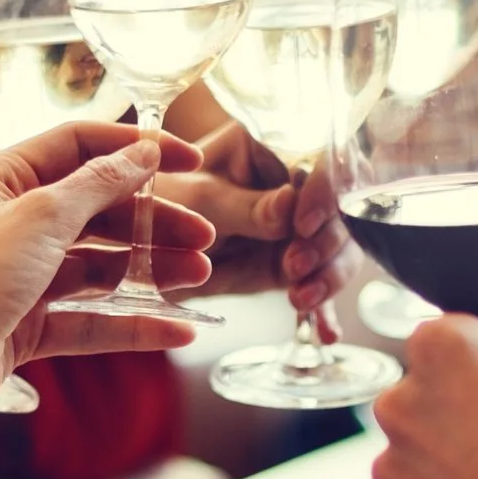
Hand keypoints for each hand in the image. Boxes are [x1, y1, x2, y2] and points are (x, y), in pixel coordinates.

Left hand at [0, 123, 214, 413]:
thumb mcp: (43, 212)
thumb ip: (98, 183)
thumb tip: (141, 154)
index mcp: (1, 178)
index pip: (80, 146)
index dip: (138, 149)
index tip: (189, 159)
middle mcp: (8, 223)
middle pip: (96, 211)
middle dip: (154, 221)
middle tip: (203, 235)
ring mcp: (18, 278)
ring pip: (98, 268)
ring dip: (151, 270)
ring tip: (199, 276)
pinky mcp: (24, 328)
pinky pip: (89, 322)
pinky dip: (132, 325)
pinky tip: (176, 331)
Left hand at [153, 122, 357, 334]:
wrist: (139, 252)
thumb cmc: (157, 205)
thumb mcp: (197, 201)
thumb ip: (243, 207)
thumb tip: (290, 207)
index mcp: (269, 143)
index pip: (316, 159)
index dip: (321, 192)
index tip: (303, 224)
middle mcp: (292, 180)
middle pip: (338, 207)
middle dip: (326, 242)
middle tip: (295, 266)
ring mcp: (295, 224)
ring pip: (335, 248)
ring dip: (327, 276)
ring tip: (301, 298)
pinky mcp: (288, 260)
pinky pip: (314, 282)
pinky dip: (320, 309)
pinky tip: (326, 335)